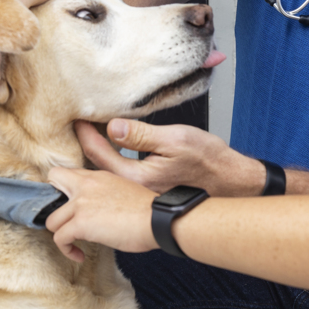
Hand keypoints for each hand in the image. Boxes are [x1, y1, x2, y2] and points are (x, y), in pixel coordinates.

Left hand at [45, 168, 157, 261]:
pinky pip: (59, 238)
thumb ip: (105, 192)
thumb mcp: (125, 189)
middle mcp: (87, 184)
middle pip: (52, 180)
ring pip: (52, 219)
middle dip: (53, 201)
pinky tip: (79, 255)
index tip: (70, 206)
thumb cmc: (149, 211)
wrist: (158, 219)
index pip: (68, 172)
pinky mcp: (81, 222)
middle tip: (65, 220)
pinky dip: (67, 250)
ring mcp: (81, 203)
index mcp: (99, 176)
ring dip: (61, 233)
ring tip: (75, 242)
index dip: (63, 188)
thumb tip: (97, 209)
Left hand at [76, 119, 265, 196]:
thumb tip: (113, 127)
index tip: (77, 118)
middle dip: (86, 146)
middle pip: (98, 167)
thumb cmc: (208, 161)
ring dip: (99, 154)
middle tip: (77, 125)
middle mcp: (134, 188)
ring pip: (110, 172)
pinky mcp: (150, 190)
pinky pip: (123, 175)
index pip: (99, 153)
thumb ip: (142, 135)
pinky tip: (116, 150)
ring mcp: (141, 191)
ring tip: (91, 136)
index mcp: (136, 176)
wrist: (231, 182)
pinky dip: (114, 161)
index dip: (85, 133)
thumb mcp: (175, 139)